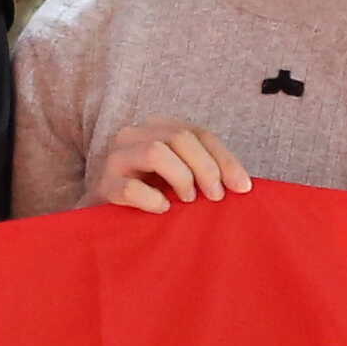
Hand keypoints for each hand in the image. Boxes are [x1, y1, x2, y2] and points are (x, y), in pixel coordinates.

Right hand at [88, 122, 254, 216]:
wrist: (104, 218)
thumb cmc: (150, 195)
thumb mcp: (179, 177)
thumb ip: (204, 171)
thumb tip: (242, 186)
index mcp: (156, 127)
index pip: (198, 133)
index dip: (224, 158)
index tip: (242, 187)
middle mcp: (134, 134)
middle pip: (180, 137)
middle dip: (206, 168)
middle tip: (215, 197)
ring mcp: (115, 158)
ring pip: (156, 152)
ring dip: (181, 178)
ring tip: (187, 201)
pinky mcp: (103, 185)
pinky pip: (130, 188)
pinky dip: (153, 200)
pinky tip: (163, 209)